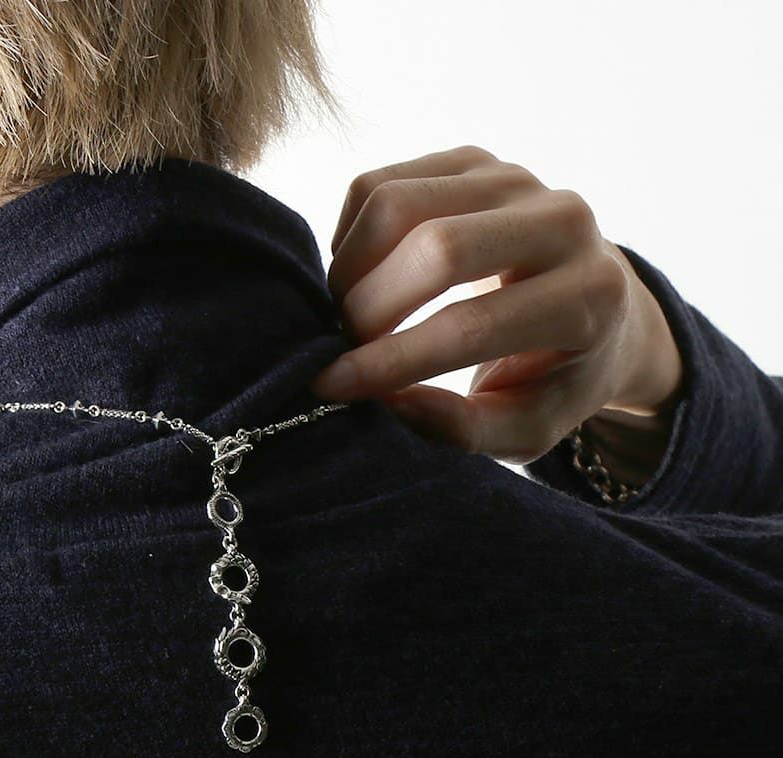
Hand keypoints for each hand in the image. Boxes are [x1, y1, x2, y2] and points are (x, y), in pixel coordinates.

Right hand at [314, 145, 683, 466]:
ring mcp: (516, 179)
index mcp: (587, 297)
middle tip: (343, 348)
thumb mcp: (525, 426)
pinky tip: (360, 279)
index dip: (389, 360)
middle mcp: (563, 221)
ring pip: (395, 204)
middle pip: (434, 247)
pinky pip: (380, 185)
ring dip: (349, 269)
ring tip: (350, 315)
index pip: (469, 326)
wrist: (596, 304)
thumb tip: (389, 400)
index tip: (330, 385)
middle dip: (367, 307)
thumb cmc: (552, 377)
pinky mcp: (474, 159)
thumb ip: (464, 429)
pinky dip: (350, 237)